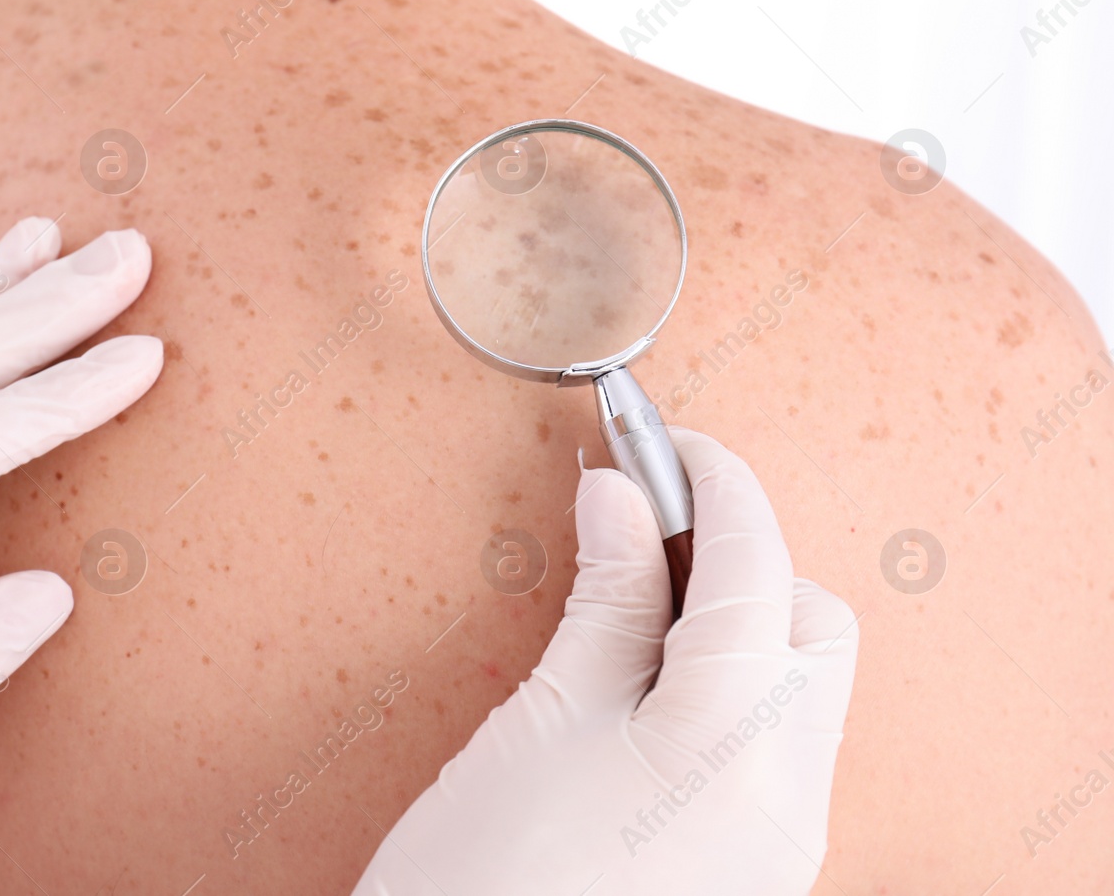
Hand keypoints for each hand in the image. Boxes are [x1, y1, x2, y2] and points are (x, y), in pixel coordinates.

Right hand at [354, 427, 858, 894]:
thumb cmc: (482, 880)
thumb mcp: (543, 719)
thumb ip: (606, 600)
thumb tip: (621, 498)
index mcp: (737, 742)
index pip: (755, 565)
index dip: (715, 482)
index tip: (667, 441)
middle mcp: (790, 796)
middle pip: (811, 625)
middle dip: (744, 560)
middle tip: (642, 534)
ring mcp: (782, 842)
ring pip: (802, 688)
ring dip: (736, 627)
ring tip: (631, 611)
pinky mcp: (757, 872)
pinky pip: (776, 748)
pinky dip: (728, 693)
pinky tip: (646, 686)